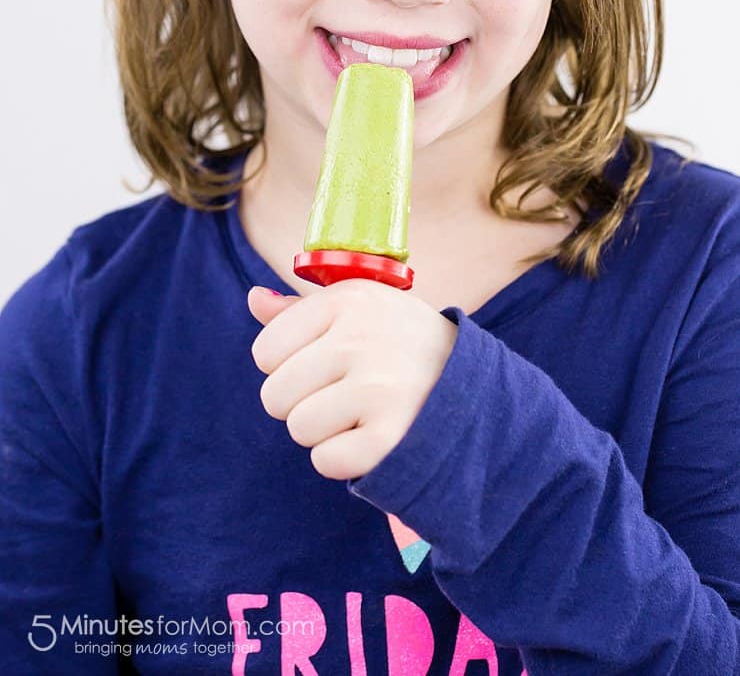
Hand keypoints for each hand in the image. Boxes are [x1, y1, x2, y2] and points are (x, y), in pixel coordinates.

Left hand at [247, 280, 457, 480]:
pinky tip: (373, 434)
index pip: (265, 351)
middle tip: (341, 392)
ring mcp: (378, 389)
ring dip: (322, 430)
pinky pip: (326, 461)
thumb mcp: (358, 309)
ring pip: (298, 429)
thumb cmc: (399, 343)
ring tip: (359, 412)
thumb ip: (300, 310)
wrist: (473, 384)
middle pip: (275, 395)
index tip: (322, 361)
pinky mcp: (391, 436)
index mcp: (346, 300)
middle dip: (300, 402)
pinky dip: (343, 458)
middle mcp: (360, 339)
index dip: (286, 365)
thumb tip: (254, 298)